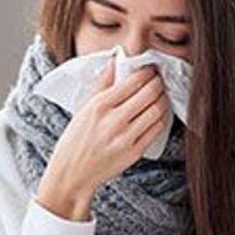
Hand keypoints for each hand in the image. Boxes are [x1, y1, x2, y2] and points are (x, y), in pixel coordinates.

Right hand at [36, 56, 170, 219]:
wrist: (72, 173)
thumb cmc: (75, 140)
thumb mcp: (83, 109)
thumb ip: (101, 84)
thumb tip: (114, 60)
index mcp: (99, 106)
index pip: (134, 81)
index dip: (148, 72)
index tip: (150, 69)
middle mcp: (113, 121)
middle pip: (150, 93)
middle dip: (158, 83)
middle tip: (158, 81)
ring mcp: (125, 138)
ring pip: (157, 111)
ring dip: (162, 100)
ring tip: (159, 96)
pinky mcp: (134, 152)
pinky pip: (156, 129)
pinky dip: (160, 118)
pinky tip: (156, 114)